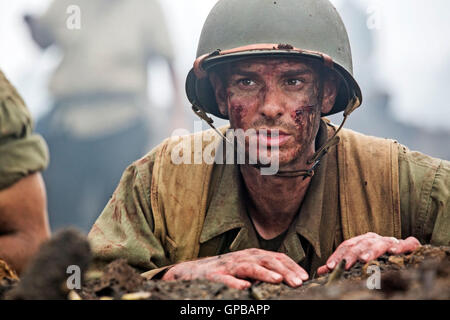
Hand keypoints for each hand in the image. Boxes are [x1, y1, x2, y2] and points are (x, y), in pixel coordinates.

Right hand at [162, 248, 308, 289]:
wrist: (193, 271)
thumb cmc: (225, 271)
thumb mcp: (247, 268)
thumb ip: (264, 270)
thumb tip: (288, 278)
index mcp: (252, 255)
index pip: (276, 257)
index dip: (291, 266)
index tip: (304, 278)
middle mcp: (242, 257)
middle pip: (266, 260)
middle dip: (284, 271)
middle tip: (298, 282)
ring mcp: (228, 266)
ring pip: (248, 267)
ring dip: (264, 273)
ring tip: (278, 281)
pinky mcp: (214, 276)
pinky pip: (226, 279)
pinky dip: (235, 283)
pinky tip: (245, 289)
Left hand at [317, 232, 420, 275]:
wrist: (403, 254)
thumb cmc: (376, 260)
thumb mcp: (357, 262)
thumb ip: (340, 265)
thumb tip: (321, 271)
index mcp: (362, 241)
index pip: (347, 246)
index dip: (338, 255)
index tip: (330, 266)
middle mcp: (375, 239)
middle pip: (361, 244)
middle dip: (351, 254)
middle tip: (345, 264)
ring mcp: (391, 240)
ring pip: (379, 243)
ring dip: (371, 250)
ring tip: (364, 259)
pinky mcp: (408, 245)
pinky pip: (407, 243)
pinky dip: (401, 245)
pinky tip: (394, 250)